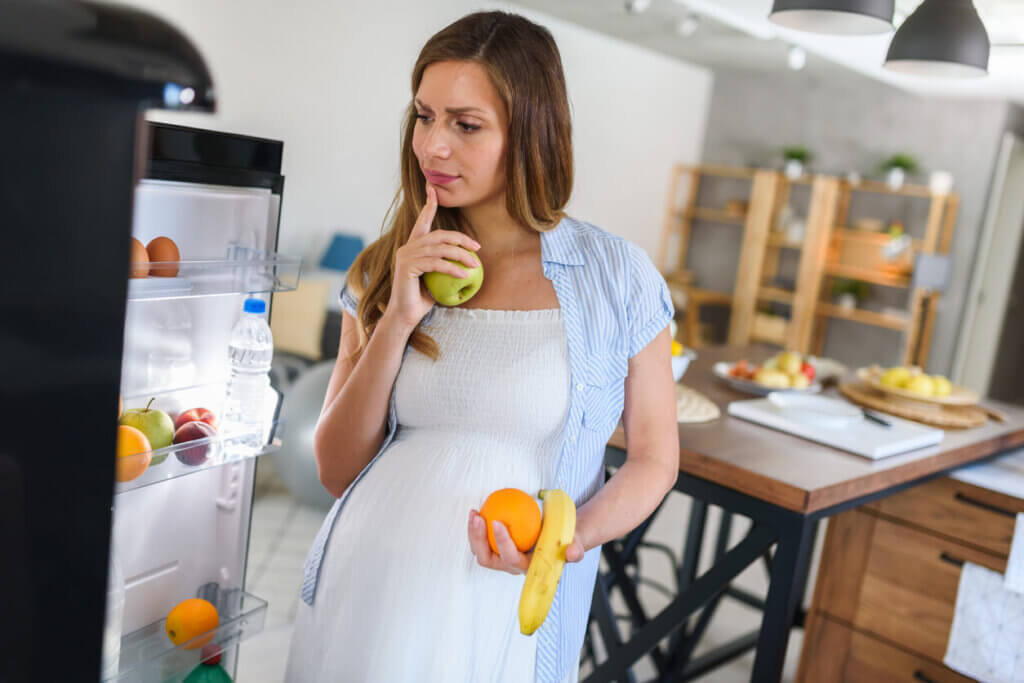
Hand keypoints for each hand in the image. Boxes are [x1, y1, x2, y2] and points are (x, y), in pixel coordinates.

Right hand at [385, 183, 480, 330]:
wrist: (405, 315)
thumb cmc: (422, 300)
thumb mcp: (438, 280)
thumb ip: (446, 267)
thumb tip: (470, 263)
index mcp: (413, 247)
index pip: (422, 222)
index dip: (428, 205)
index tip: (432, 189)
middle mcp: (408, 247)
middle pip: (439, 235)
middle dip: (460, 239)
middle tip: (477, 248)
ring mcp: (406, 255)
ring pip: (439, 249)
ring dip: (460, 256)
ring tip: (475, 265)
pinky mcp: (407, 266)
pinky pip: (436, 263)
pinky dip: (453, 268)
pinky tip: (465, 274)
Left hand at [467, 509, 584, 574]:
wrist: (560, 537)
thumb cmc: (566, 539)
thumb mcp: (575, 543)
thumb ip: (575, 550)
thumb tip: (572, 553)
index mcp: (527, 568)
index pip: (510, 558)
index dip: (502, 542)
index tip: (498, 521)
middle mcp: (511, 566)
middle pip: (487, 559)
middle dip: (478, 540)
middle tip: (479, 517)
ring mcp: (502, 557)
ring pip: (480, 550)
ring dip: (473, 533)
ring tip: (474, 513)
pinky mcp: (497, 548)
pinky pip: (483, 540)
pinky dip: (478, 527)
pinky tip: (477, 510)